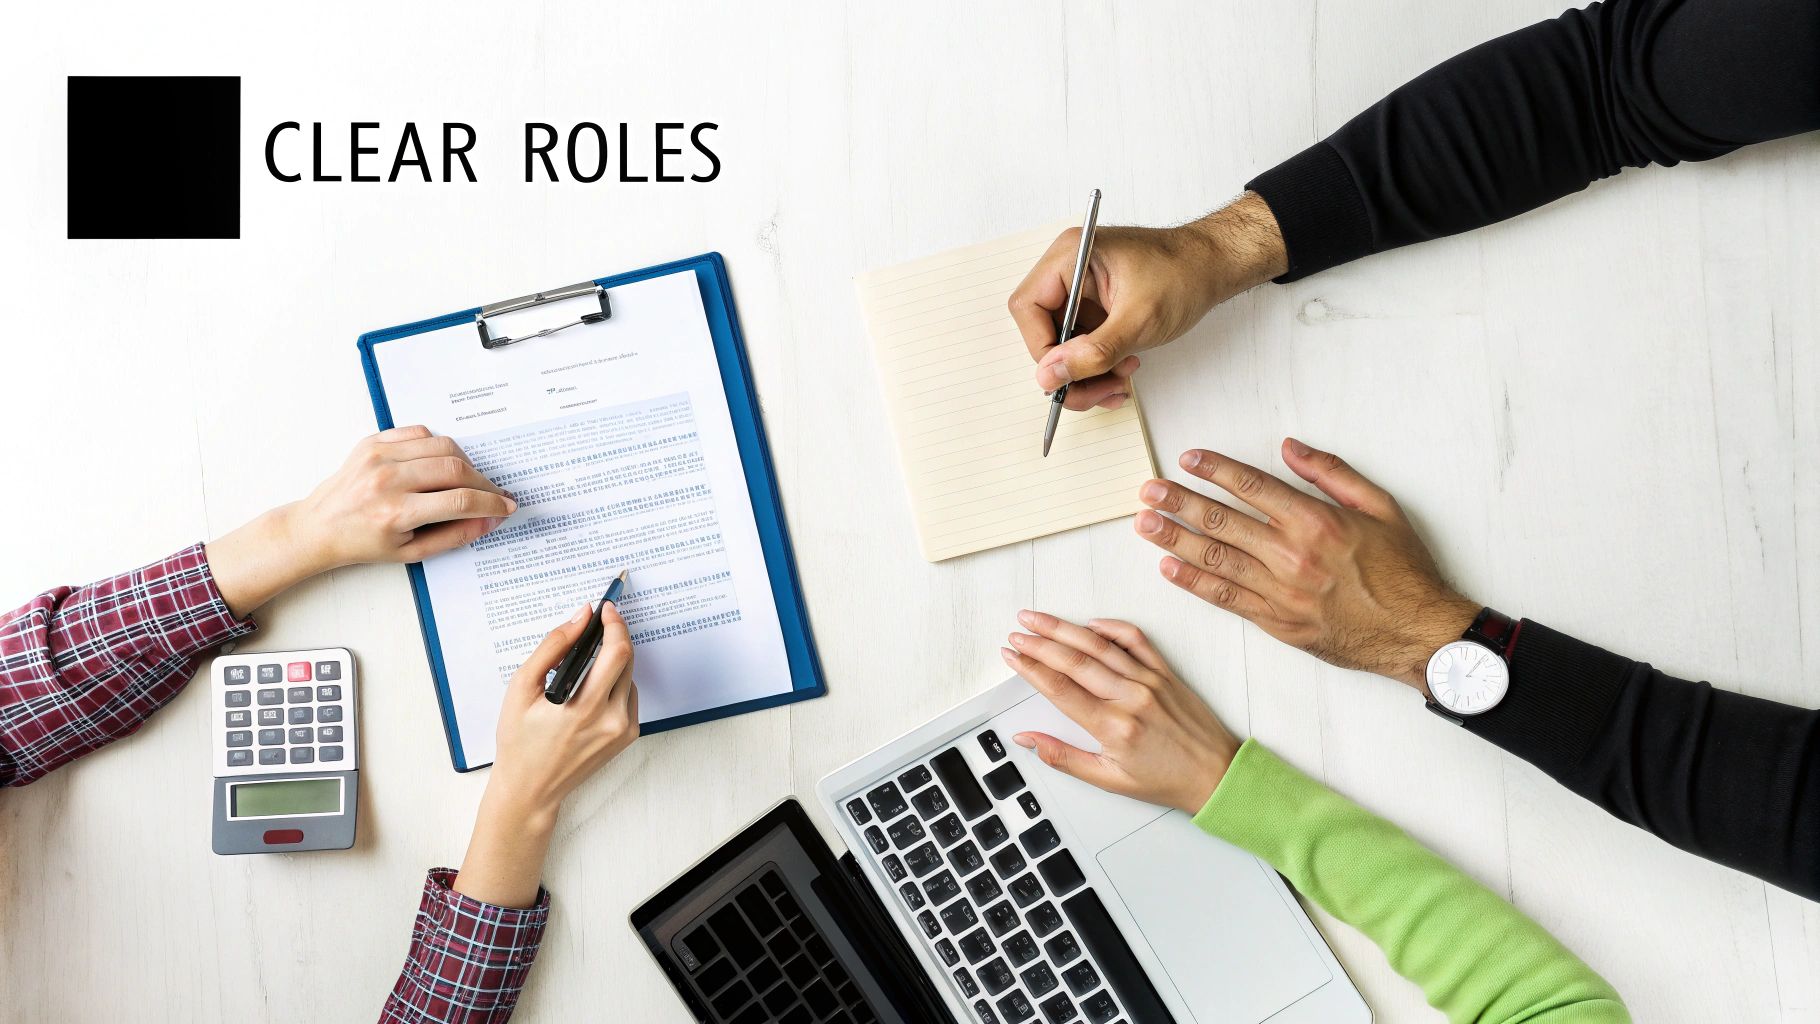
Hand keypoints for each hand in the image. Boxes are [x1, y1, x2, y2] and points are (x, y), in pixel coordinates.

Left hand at [206, 425, 515, 615]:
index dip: (490, 503)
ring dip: (464, 462)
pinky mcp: (372, 442)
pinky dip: (438, 445)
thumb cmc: (363, 543)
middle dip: (483, 483)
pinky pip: (419, 433)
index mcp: (395, 513)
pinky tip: (440, 463)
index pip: (459, 500)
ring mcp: (378, 457)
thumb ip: (455, 535)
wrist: (319, 527)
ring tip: (468, 479)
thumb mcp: (411, 552)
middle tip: (493, 494)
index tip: (506, 506)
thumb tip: (489, 520)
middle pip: (455, 469)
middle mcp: (387, 480)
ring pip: (442, 446)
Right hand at [455, 602, 640, 907]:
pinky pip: (629, 697)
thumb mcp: (522, 689)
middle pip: (628, 661)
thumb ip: (553, 647)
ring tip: (584, 668)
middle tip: (596, 628)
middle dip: (614, 638)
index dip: (615, 624)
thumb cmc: (520, 742)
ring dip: (613, 663)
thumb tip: (579, 618)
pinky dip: (614, 685)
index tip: (607, 610)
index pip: (616, 653)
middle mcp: (612, 720)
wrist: (530, 789)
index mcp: (585, 708)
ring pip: (630, 678)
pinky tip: (590, 692)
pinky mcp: (627, 737)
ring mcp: (623, 730)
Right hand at [1001, 611, 1238, 814]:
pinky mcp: (1166, 672)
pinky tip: (1091, 623)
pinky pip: (1136, 640)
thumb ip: (1064, 758)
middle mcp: (1131, 698)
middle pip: (1074, 661)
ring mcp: (1150, 681)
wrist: (1215, 774)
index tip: (1011, 655)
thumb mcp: (1109, 780)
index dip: (1031, 669)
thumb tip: (1028, 739)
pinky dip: (1111, 627)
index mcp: (1114, 727)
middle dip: (1040, 642)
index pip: (1060, 689)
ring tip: (1039, 619)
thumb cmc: (1167, 780)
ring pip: (1099, 646)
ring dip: (1065, 629)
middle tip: (1017, 632)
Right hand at [1008, 192, 1286, 410]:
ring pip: (1062, 345)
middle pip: (1042, 331)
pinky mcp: (1095, 308)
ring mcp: (1081, 291)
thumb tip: (1048, 376)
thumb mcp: (1138, 320)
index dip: (1041, 348)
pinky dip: (1098, 367)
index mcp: (1070, 256)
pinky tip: (1122, 373)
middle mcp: (1069, 270)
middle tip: (1098, 390)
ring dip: (1086, 374)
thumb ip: (1091, 352)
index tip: (1064, 377)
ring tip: (1119, 381)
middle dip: (1070, 368)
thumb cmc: (1184, 274)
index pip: (1028, 307)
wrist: (1216, 266)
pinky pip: (1082, 345)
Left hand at [1134, 438, 1479, 688]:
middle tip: (1148, 490)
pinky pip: (1226, 600)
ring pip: (1215, 561)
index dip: (1214, 470)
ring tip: (1145, 524)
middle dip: (1179, 503)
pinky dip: (1194, 583)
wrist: (1417, 632)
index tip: (1188, 460)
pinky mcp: (1277, 623)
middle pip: (1222, 523)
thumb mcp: (1381, 507)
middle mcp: (1292, 556)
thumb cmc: (1403, 571)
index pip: (1251, 487)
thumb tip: (1290, 447)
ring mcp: (1281, 593)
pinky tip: (1169, 569)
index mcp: (1316, 522)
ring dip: (1175, 540)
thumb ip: (1332, 474)